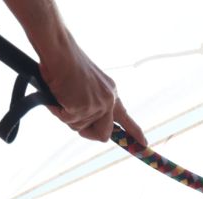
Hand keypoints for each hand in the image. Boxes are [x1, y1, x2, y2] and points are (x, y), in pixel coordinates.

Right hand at [34, 26, 146, 146]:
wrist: (58, 50)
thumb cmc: (65, 65)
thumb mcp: (85, 85)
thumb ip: (91, 103)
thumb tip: (85, 125)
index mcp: (110, 92)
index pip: (125, 117)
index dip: (134, 133)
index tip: (144, 143)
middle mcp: (109, 100)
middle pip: (103, 135)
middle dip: (88, 133)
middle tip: (72, 118)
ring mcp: (98, 104)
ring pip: (80, 128)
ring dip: (67, 116)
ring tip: (62, 95)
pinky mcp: (85, 107)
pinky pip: (68, 120)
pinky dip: (58, 111)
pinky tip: (58, 95)